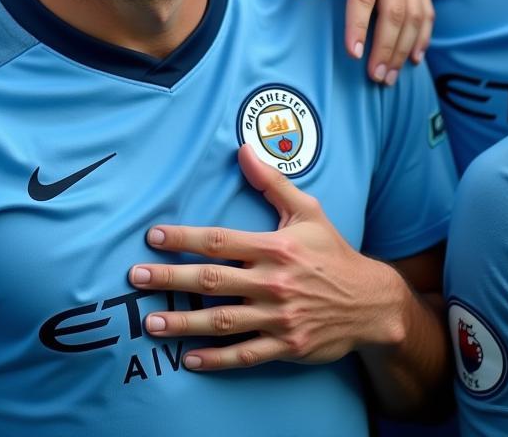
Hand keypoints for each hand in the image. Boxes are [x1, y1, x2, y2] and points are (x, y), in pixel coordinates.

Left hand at [127, 146, 401, 369]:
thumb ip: (272, 182)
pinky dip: (217, 360)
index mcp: (274, 248)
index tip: (153, 236)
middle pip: (212, 281)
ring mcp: (279, 318)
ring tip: (152, 324)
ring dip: (184, 324)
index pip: (219, 241)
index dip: (183, 238)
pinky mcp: (286, 346)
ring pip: (223, 322)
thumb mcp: (307, 211)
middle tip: (135, 278)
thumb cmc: (332, 252)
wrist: (372, 303)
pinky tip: (189, 360)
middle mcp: (272, 283)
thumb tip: (244, 148)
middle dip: (170, 279)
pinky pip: (246, 355)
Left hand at [295, 0, 432, 83]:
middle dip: (386, 47)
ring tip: (390, 77)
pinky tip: (414, 58)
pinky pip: (426, 7)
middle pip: (395, 11)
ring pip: (415, 14)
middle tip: (375, 78)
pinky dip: (422, 34)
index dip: (359, 27)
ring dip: (405, 48)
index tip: (353, 55)